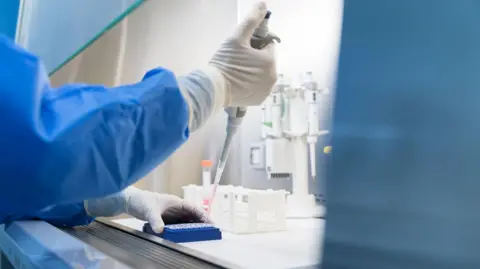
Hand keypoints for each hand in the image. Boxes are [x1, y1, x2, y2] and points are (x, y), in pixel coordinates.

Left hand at [84, 187, 210, 232]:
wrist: (132, 201)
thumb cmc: (142, 201)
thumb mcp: (149, 210)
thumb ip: (155, 220)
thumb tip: (160, 230)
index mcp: (177, 202)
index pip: (194, 209)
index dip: (203, 215)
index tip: (211, 223)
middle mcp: (177, 208)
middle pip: (193, 215)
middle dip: (202, 222)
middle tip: (211, 231)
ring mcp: (173, 214)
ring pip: (187, 220)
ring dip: (195, 226)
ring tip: (203, 235)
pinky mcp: (168, 219)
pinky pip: (180, 225)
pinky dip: (185, 229)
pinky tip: (188, 236)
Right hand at [176, 2, 277, 131]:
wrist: (213, 89)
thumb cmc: (225, 62)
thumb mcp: (237, 38)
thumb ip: (252, 20)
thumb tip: (263, 4)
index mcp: (270, 61)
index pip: (268, 45)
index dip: (256, 44)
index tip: (243, 48)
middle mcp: (273, 77)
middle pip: (266, 60)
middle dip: (255, 58)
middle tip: (238, 60)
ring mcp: (267, 90)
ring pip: (262, 74)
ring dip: (254, 71)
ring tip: (237, 71)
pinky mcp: (259, 100)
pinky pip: (259, 87)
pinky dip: (252, 84)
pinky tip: (239, 83)